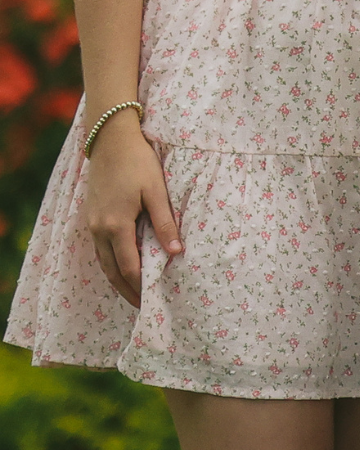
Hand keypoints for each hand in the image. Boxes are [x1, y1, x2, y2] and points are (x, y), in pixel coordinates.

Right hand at [82, 119, 178, 307]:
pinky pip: (100, 250)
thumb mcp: (157, 191)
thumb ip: (165, 222)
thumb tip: (176, 252)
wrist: (110, 140)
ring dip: (118, 280)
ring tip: (134, 295)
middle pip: (113, 271)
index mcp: (116, 225)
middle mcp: (99, 229)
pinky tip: (122, 269)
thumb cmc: (139, 162)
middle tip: (143, 309)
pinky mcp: (92, 218)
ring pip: (103, 262)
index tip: (153, 302)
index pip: (129, 267)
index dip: (141, 286)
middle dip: (128, 291)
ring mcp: (92, 224)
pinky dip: (111, 264)